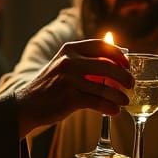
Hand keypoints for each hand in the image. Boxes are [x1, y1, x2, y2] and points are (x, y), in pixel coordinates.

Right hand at [14, 39, 133, 137]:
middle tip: (131, 84)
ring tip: (124, 101)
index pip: (101, 46)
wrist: (26, 105)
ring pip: (104, 87)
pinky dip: (109, 107)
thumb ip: (84, 62)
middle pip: (107, 65)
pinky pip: (97, 102)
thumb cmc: (50, 86)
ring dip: (119, 96)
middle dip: (124, 76)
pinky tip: (114, 111)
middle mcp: (69, 61)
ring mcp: (69, 80)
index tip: (127, 64)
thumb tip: (115, 65)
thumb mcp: (63, 65)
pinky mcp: (69, 98)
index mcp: (69, 49)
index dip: (118, 54)